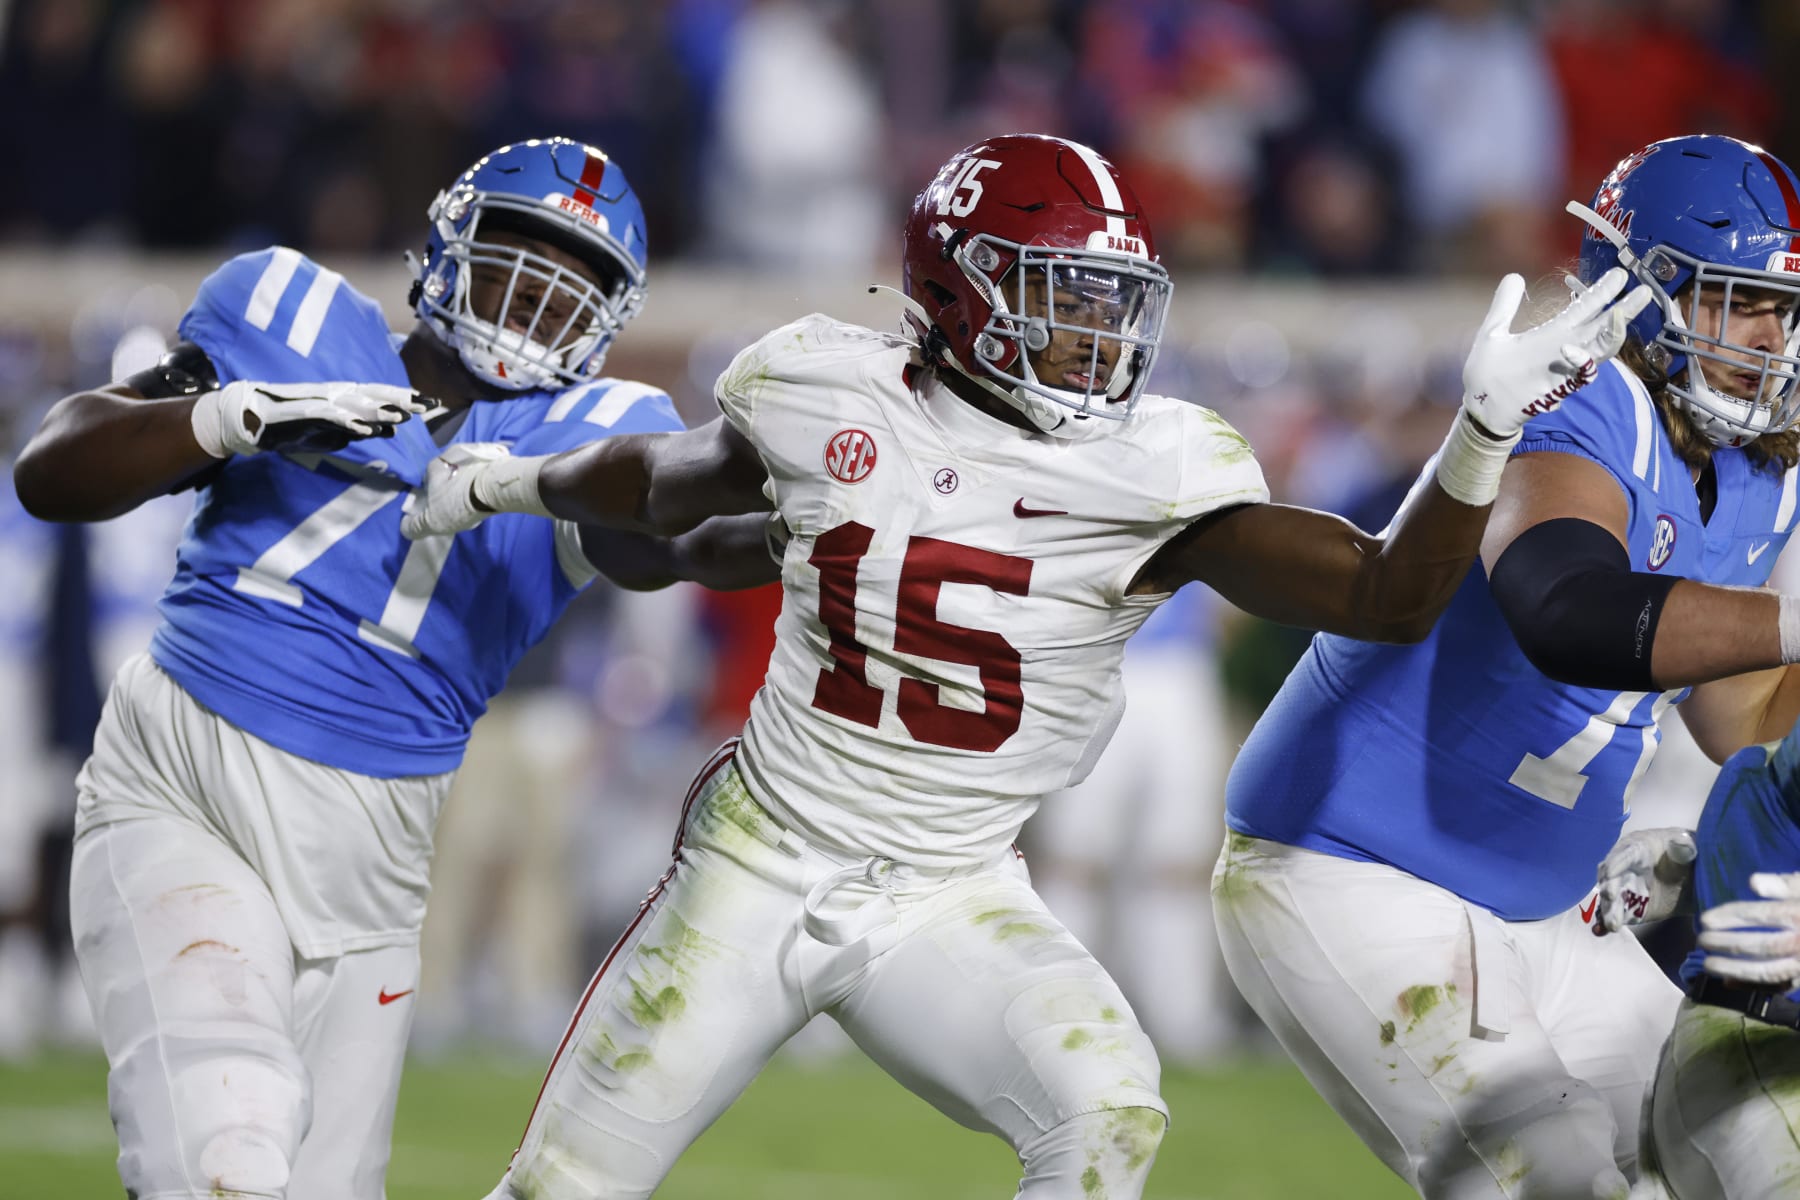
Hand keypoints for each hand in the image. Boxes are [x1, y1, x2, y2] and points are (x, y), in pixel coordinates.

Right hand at [191, 380, 427, 457]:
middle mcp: (335, 394)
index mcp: (344, 398)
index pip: (380, 396)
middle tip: (429, 405)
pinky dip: (347, 420)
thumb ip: (363, 429)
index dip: (405, 398)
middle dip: (401, 399)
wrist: (252, 418)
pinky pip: (329, 415)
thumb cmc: (295, 426)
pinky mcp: (303, 412)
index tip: (431, 403)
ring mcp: (319, 401)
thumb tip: (392, 430)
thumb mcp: (336, 433)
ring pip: (355, 402)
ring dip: (380, 408)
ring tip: (404, 414)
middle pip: (374, 394)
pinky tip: (365, 427)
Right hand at [401, 442, 513, 538]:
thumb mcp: (432, 521)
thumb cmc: (459, 502)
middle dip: (452, 489)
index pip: (427, 480)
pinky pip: (485, 471)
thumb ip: (415, 526)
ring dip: (470, 485)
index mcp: (435, 466)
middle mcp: (453, 455)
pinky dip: (485, 482)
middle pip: (450, 475)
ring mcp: (476, 454)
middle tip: (459, 506)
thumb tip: (405, 528)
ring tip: (476, 502)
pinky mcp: (495, 458)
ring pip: (469, 472)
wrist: (496, 488)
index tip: (438, 507)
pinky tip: (488, 495)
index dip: (431, 495)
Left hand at [1460, 267, 1653, 437]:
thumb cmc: (1487, 373)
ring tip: (1621, 315)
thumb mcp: (1493, 331)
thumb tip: (1513, 275)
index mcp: (1551, 334)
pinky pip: (1578, 377)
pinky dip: (1579, 362)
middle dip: (1624, 310)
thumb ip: (1505, 305)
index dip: (1602, 293)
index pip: (1584, 309)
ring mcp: (1562, 369)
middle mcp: (1564, 350)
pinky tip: (1570, 347)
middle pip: (1602, 328)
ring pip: (1600, 351)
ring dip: (1614, 334)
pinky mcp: (1554, 388)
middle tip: (1645, 290)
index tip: (1620, 274)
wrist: (1479, 407)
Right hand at [1593, 827, 1696, 935]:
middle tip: (1611, 897)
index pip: (1625, 854)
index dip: (1617, 862)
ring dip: (1609, 910)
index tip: (1610, 872)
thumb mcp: (1687, 845)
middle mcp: (1624, 868)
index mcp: (1637, 848)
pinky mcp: (1629, 907)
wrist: (1689, 874)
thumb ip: (1683, 846)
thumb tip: (1682, 844)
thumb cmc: (1684, 853)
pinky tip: (1602, 930)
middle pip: (1612, 877)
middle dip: (1609, 887)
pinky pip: (1616, 914)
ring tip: (1612, 924)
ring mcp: (1624, 888)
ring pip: (1611, 899)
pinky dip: (1606, 922)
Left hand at [1699, 872, 1799, 987]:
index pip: (1764, 915)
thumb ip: (1785, 884)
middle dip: (1728, 945)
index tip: (1706, 919)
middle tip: (1701, 940)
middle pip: (1763, 946)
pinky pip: (1779, 988)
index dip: (1732, 917)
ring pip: (1769, 972)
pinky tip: (1729, 983)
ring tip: (1708, 964)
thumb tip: (1754, 883)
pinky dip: (1753, 987)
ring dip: (1735, 970)